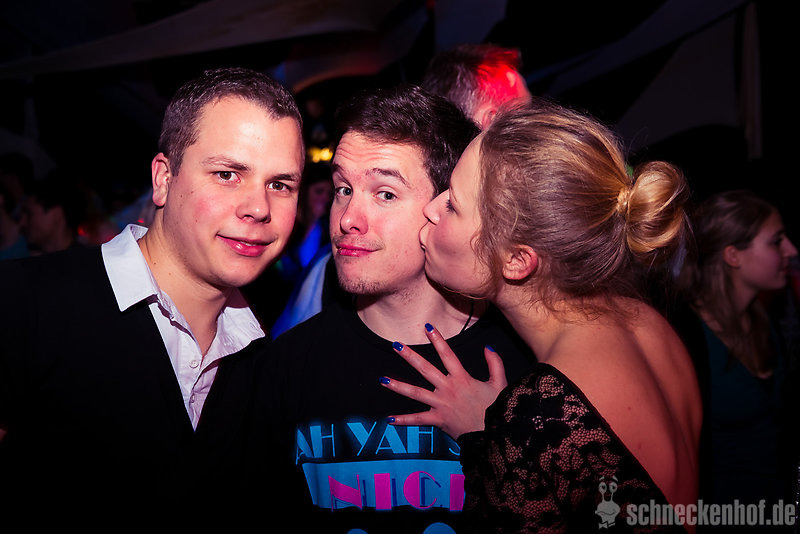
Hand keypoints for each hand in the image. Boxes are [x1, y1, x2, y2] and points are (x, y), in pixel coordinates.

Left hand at [380, 323, 507, 439]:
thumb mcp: (500, 384)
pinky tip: (389, 420)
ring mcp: (441, 404)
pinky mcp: (438, 420)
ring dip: (398, 385)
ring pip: (415, 393)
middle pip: (425, 368)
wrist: (495, 434)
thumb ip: (494, 363)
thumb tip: (487, 347)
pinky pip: (418, 420)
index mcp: (462, 378)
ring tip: (382, 379)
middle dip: (409, 356)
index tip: (427, 326)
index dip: (437, 339)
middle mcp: (448, 388)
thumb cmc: (498, 409)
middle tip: (395, 345)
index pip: (447, 354)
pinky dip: (404, 420)